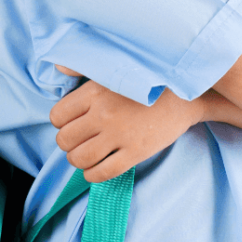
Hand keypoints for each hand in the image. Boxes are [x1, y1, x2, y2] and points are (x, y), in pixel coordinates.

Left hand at [50, 65, 203, 181]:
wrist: (184, 96)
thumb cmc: (146, 80)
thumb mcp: (112, 67)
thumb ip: (82, 67)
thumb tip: (57, 67)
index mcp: (95, 91)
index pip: (58, 116)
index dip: (61, 122)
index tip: (70, 123)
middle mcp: (104, 113)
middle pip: (65, 139)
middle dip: (67, 143)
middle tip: (77, 140)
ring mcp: (120, 135)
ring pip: (80, 158)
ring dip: (77, 160)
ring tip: (84, 155)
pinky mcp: (135, 152)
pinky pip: (102, 173)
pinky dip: (92, 175)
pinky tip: (94, 169)